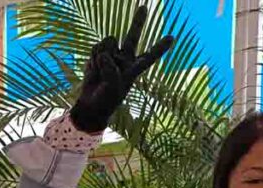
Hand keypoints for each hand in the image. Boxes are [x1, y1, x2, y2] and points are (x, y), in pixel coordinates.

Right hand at [69, 5, 174, 133]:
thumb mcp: (112, 89)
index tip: (172, 37)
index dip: (160, 48)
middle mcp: (125, 58)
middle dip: (138, 22)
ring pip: (108, 42)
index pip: (150, 57)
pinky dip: (92, 60)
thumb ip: (110, 72)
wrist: (90, 104)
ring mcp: (112, 55)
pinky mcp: (98, 54)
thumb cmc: (106, 100)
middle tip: (144, 7)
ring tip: (99, 72)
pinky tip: (93, 70)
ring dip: (101, 56)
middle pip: (133, 37)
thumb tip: (103, 55)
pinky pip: (95, 48)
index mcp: (134, 69)